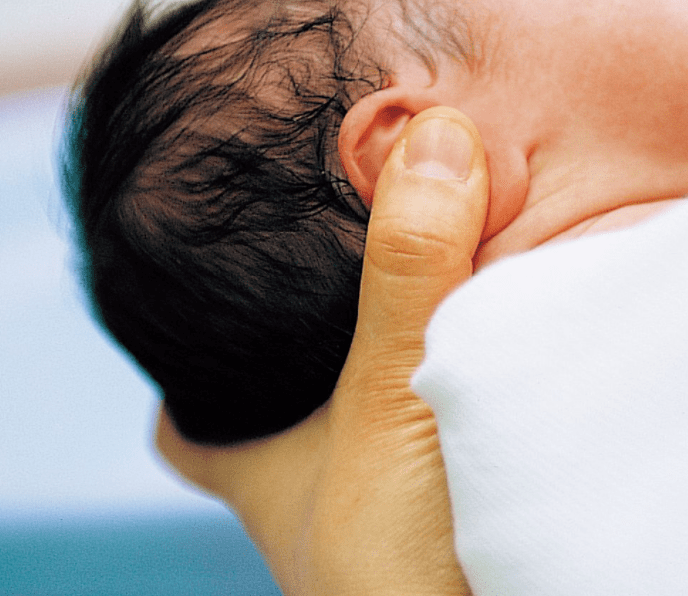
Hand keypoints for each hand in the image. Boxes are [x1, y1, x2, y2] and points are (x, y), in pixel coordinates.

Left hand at [154, 107, 488, 594]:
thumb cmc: (401, 570)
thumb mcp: (386, 404)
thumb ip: (406, 276)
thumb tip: (432, 135)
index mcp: (265, 470)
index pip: (184, 424)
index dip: (175, 369)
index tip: (188, 298)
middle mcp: (321, 494)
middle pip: (281, 409)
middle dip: (305, 343)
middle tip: (331, 259)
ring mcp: (393, 510)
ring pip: (379, 418)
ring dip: (406, 362)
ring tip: (439, 277)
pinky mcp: (462, 512)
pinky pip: (459, 433)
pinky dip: (476, 392)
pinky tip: (513, 348)